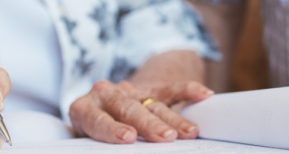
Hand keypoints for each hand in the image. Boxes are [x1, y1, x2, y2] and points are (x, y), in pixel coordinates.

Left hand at [69, 80, 212, 142]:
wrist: (104, 104)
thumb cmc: (95, 132)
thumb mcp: (88, 140)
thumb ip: (98, 147)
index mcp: (83, 109)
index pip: (97, 119)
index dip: (111, 129)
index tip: (128, 138)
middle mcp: (105, 95)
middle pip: (129, 109)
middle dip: (149, 124)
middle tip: (165, 137)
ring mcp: (129, 90)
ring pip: (153, 103)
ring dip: (173, 118)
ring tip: (190, 132)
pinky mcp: (150, 87)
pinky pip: (171, 88)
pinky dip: (188, 90)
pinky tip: (204, 94)